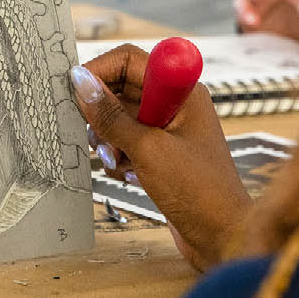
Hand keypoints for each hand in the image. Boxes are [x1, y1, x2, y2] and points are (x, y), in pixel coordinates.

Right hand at [70, 47, 251, 271]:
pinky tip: (128, 174)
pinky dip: (118, 156)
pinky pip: (126, 142)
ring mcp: (168, 129)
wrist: (222, 237)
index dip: (100, 70)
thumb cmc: (200, 192)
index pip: (130, 60)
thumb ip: (111, 116)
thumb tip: (81, 82)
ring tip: (115, 160)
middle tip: (94, 135)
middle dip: (102, 112)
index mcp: (181, 90)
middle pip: (121, 88)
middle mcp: (175, 104)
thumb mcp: (148, 150)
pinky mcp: (161, 153)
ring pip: (119, 118)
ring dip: (108, 139)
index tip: (76, 92)